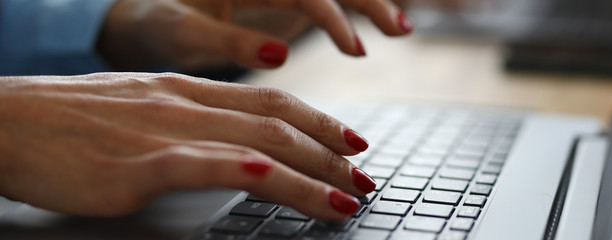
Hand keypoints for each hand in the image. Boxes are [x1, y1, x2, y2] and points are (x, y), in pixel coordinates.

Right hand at [0, 72, 374, 219]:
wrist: (5, 121)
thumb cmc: (72, 122)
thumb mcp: (144, 109)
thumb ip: (193, 123)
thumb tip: (238, 146)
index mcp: (190, 91)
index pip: (273, 102)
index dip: (321, 122)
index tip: (353, 144)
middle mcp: (185, 105)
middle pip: (277, 125)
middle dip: (330, 156)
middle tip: (364, 180)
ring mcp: (161, 132)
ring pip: (253, 146)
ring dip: (308, 176)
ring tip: (345, 199)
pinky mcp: (131, 166)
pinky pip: (196, 163)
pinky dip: (239, 169)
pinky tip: (270, 177)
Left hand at [98, 0, 413, 70]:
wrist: (141, 16)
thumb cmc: (153, 24)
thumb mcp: (179, 34)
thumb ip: (228, 39)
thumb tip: (280, 54)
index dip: (333, 15)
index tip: (355, 49)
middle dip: (368, 0)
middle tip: (400, 31)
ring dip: (369, 2)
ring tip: (400, 30)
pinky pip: (326, 0)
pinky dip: (352, 12)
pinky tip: (371, 32)